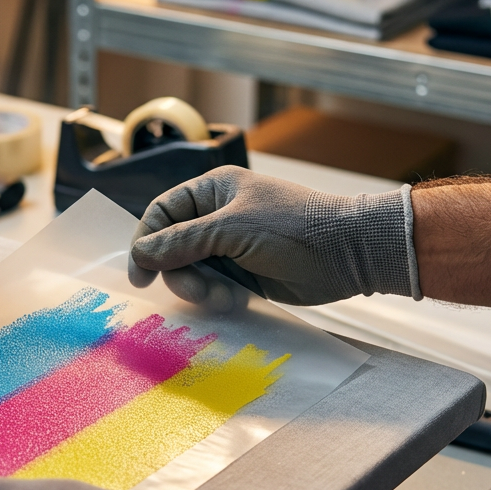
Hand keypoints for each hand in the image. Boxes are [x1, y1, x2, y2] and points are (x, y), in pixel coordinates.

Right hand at [129, 165, 420, 306]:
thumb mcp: (233, 229)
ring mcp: (229, 246)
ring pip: (190, 272)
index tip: (140, 275)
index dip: (145, 243)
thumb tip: (140, 254)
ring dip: (202, 289)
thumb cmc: (295, 228)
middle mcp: (216, 216)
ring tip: (227, 296)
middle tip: (201, 290)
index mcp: (212, 191)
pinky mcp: (243, 273)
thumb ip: (182, 241)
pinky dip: (218, 297)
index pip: (162, 214)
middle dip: (181, 273)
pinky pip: (212, 287)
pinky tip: (238, 298)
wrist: (350, 254)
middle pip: (171, 249)